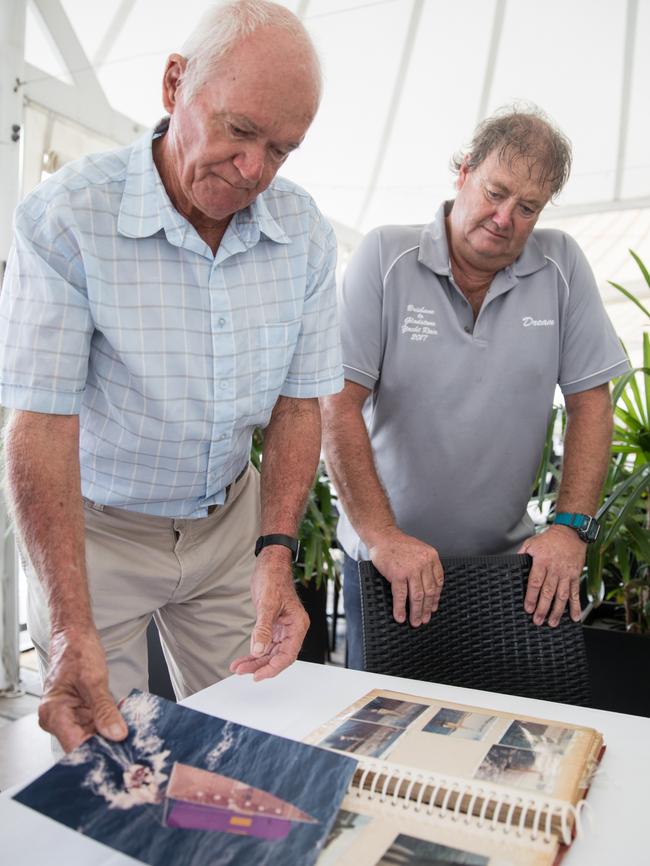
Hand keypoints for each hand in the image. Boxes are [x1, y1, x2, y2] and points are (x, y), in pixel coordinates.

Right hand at [38, 627, 127, 751]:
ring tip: (131, 733)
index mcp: (53, 713)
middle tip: (131, 746)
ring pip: (92, 736)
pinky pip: (97, 724)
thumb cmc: (77, 650)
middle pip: (83, 744)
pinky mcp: (81, 712)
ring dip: (111, 734)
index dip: (96, 753)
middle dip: (107, 745)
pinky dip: (111, 723)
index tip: (119, 755)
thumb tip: (116, 734)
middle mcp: (58, 719)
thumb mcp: (94, 680)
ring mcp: (70, 716)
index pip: (74, 746)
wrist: (75, 634)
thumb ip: (104, 709)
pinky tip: (124, 721)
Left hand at [230, 551, 308, 680]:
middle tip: (242, 671)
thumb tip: (258, 651)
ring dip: (254, 660)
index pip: (288, 654)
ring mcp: (282, 628)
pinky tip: (243, 658)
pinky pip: (264, 643)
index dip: (273, 668)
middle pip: (278, 656)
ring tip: (238, 667)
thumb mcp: (267, 604)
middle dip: (260, 665)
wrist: (269, 565)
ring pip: (270, 652)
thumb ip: (263, 629)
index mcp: (297, 625)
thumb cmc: (274, 578)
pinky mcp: (272, 626)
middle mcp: (292, 629)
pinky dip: (253, 651)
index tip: (258, 675)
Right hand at [368, 528, 443, 626]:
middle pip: (428, 592)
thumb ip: (426, 566)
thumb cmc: (399, 545)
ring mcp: (411, 569)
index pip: (438, 582)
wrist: (383, 537)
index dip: (436, 598)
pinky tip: (400, 616)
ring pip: (417, 596)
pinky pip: (400, 595)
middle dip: (426, 609)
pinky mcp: (397, 574)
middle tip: (424, 619)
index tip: (433, 607)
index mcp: (431, 557)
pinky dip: (400, 608)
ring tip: (415, 622)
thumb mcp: (420, 550)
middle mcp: (424, 563)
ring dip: (416, 612)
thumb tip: (427, 589)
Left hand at [518, 525, 586, 626]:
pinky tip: (575, 617)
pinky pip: (575, 593)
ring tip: (552, 623)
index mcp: (542, 562)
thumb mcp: (532, 543)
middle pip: (548, 592)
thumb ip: (522, 554)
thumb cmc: (550, 539)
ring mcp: (566, 574)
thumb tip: (512, 563)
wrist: (571, 533)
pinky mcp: (575, 576)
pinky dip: (576, 606)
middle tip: (538, 620)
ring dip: (557, 611)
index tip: (528, 608)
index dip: (531, 597)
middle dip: (542, 608)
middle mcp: (555, 569)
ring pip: (562, 596)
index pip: (535, 582)